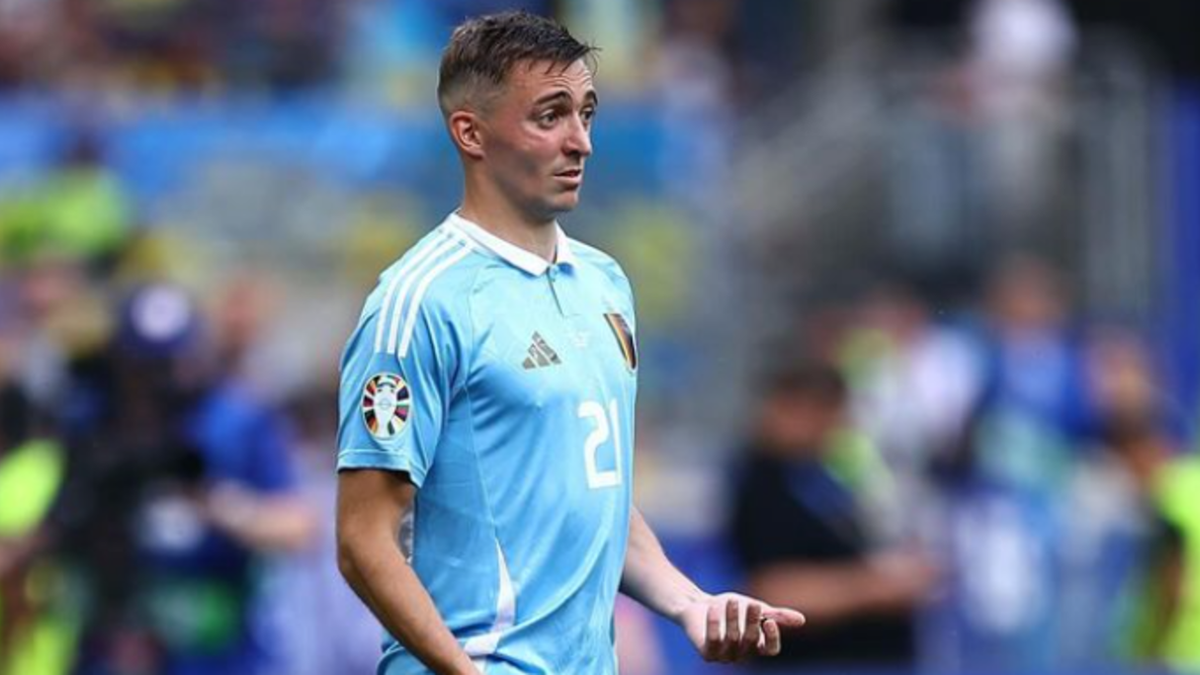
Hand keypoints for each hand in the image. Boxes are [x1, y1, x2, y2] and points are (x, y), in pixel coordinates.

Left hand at [679, 592, 804, 662]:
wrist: (699, 605)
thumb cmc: (731, 608)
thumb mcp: (756, 609)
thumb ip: (777, 615)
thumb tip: (802, 620)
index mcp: (756, 646)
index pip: (771, 651)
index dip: (773, 638)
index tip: (770, 620)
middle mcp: (742, 654)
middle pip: (752, 641)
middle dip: (753, 622)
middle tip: (752, 604)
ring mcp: (724, 656)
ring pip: (733, 639)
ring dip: (734, 618)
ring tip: (732, 600)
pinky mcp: (707, 654)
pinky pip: (713, 640)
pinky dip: (714, 623)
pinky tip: (714, 607)